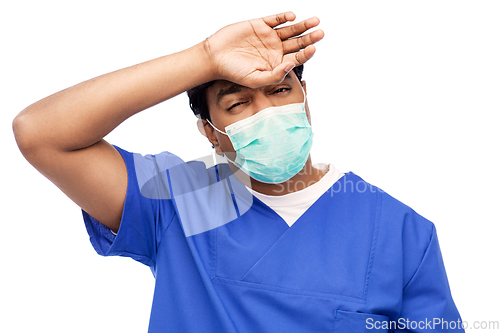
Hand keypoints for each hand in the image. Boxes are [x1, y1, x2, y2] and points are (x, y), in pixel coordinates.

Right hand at [205, 12, 323, 87]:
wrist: (215, 57)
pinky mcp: (260, 24)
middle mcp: (275, 49)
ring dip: (302, 25)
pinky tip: (291, 17)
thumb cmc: (234, 72)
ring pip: (290, 29)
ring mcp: (269, 36)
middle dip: (310, 38)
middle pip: (298, 42)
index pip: (297, 58)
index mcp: (277, 64)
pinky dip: (284, 17)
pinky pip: (275, 19)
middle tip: (320, 33)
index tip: (313, 49)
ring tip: (314, 21)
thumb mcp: (255, 79)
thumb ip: (275, 75)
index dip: (306, 54)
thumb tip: (292, 65)